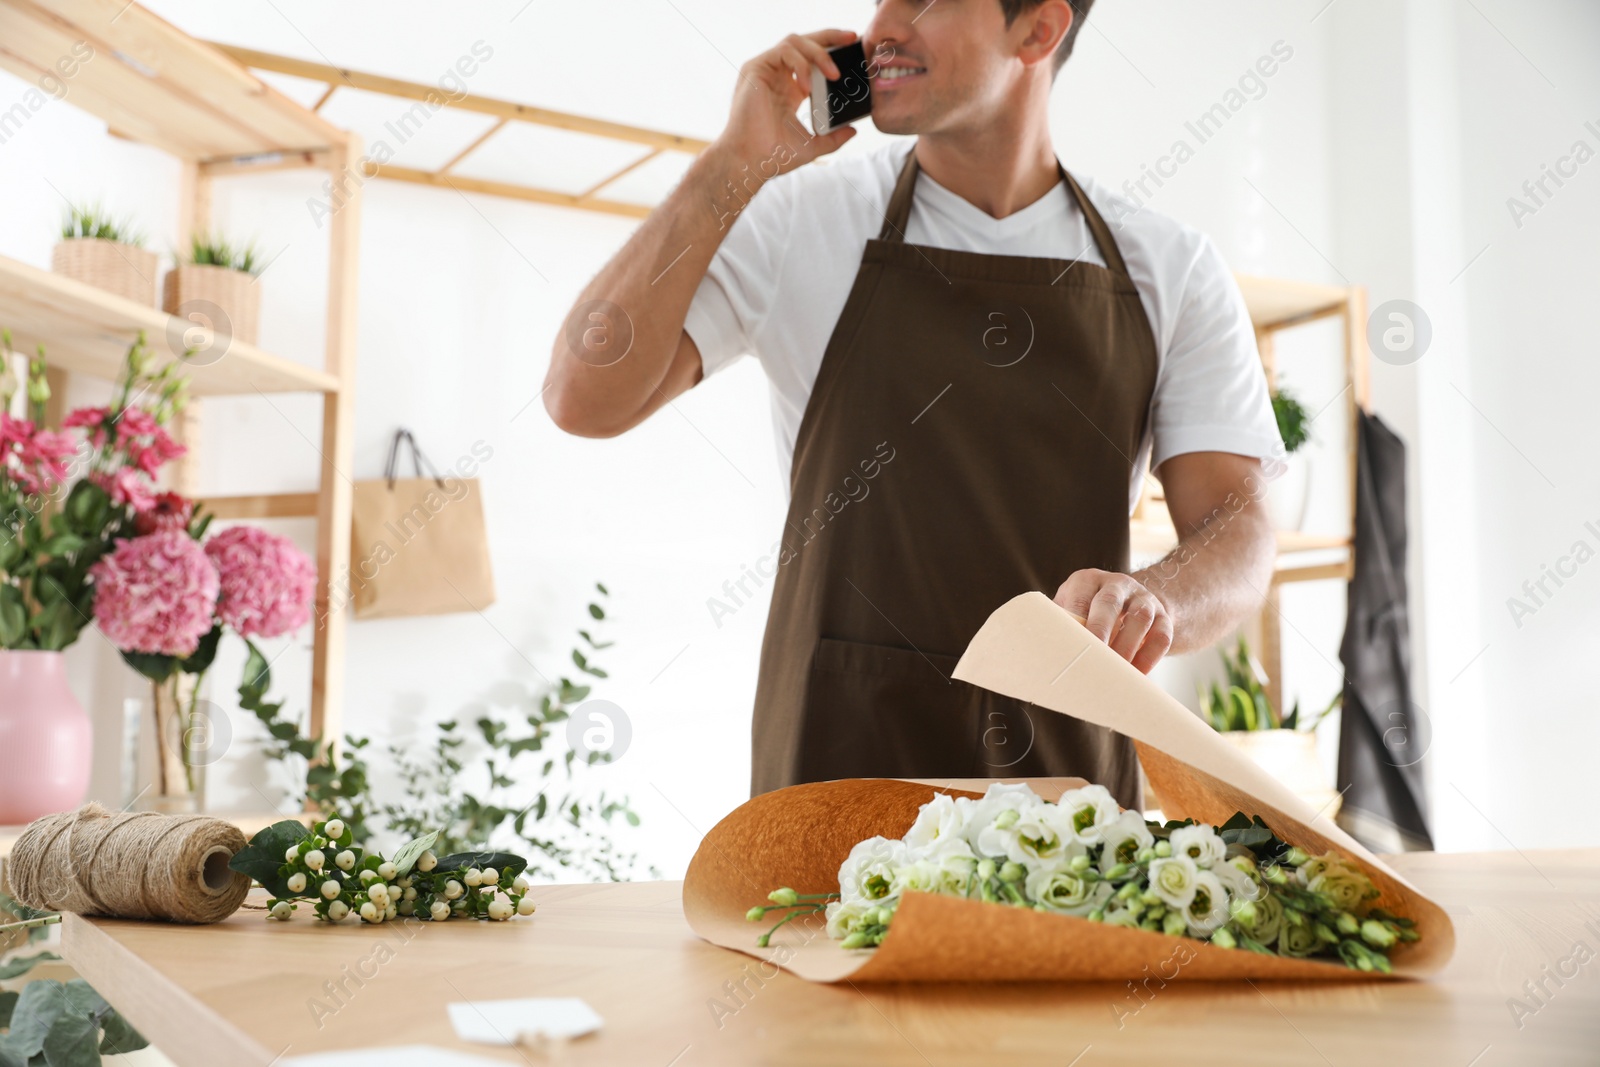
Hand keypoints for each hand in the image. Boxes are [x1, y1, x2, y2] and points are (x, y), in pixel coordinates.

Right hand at [713, 30, 860, 177]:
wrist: (752, 160)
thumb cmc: (774, 155)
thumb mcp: (813, 145)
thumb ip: (833, 138)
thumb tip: (853, 130)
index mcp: (790, 89)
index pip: (812, 59)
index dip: (832, 50)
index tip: (853, 49)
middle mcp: (777, 75)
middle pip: (805, 42)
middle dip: (831, 36)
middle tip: (852, 38)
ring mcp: (766, 69)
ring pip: (795, 41)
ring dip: (818, 53)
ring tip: (834, 75)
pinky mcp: (756, 68)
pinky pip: (783, 51)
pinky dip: (800, 64)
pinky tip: (808, 86)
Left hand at [1053, 569, 1173, 673]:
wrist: (1132, 604)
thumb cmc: (1089, 612)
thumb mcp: (1072, 608)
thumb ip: (1060, 623)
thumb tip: (1045, 651)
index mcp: (1088, 580)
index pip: (1080, 595)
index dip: (1076, 620)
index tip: (1070, 644)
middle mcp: (1117, 584)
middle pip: (1109, 602)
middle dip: (1100, 630)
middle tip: (1091, 657)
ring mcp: (1144, 599)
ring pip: (1140, 618)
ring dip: (1126, 647)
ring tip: (1113, 671)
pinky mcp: (1163, 618)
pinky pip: (1161, 637)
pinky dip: (1148, 658)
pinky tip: (1135, 675)